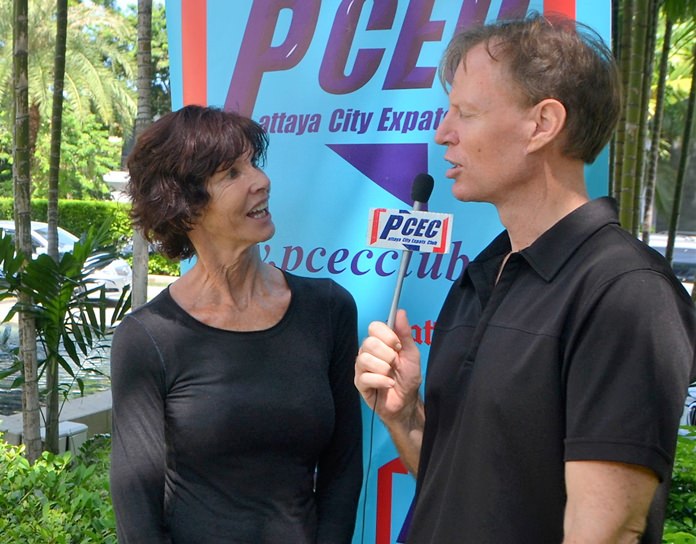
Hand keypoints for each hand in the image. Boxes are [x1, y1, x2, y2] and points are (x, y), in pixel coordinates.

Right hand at [355, 309, 421, 423]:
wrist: (407, 402)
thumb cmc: (408, 377)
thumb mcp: (411, 353)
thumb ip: (405, 333)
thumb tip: (400, 312)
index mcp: (380, 342)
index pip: (374, 327)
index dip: (386, 335)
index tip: (398, 345)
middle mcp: (368, 352)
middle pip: (369, 342)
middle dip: (387, 354)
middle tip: (395, 363)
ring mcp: (362, 367)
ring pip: (364, 359)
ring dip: (383, 368)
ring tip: (391, 375)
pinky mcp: (359, 382)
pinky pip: (365, 377)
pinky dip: (381, 381)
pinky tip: (389, 384)